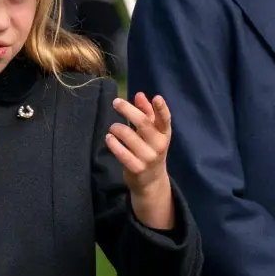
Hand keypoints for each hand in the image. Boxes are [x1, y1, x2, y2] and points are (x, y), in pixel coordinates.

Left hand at [108, 93, 174, 229]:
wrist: (151, 181)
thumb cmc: (150, 149)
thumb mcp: (152, 132)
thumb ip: (147, 112)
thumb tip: (139, 95)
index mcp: (164, 134)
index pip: (165, 120)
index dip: (162, 109)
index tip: (156, 97)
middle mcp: (159, 145)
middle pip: (143, 123)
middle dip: (128, 110)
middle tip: (116, 102)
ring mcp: (148, 158)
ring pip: (129, 136)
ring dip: (117, 128)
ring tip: (113, 127)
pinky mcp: (137, 168)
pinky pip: (122, 153)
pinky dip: (113, 143)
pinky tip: (109, 138)